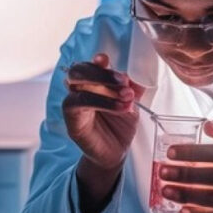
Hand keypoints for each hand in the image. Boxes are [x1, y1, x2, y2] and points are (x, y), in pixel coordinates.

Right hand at [63, 53, 144, 212]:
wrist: (116, 152)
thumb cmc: (120, 126)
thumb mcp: (131, 102)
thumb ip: (134, 87)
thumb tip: (141, 72)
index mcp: (93, 81)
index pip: (90, 64)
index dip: (98, 61)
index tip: (107, 61)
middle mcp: (79, 89)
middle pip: (79, 70)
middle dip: (102, 73)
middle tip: (124, 82)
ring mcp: (73, 102)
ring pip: (79, 85)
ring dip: (105, 88)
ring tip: (127, 96)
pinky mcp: (71, 118)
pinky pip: (80, 103)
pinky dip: (103, 103)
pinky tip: (121, 107)